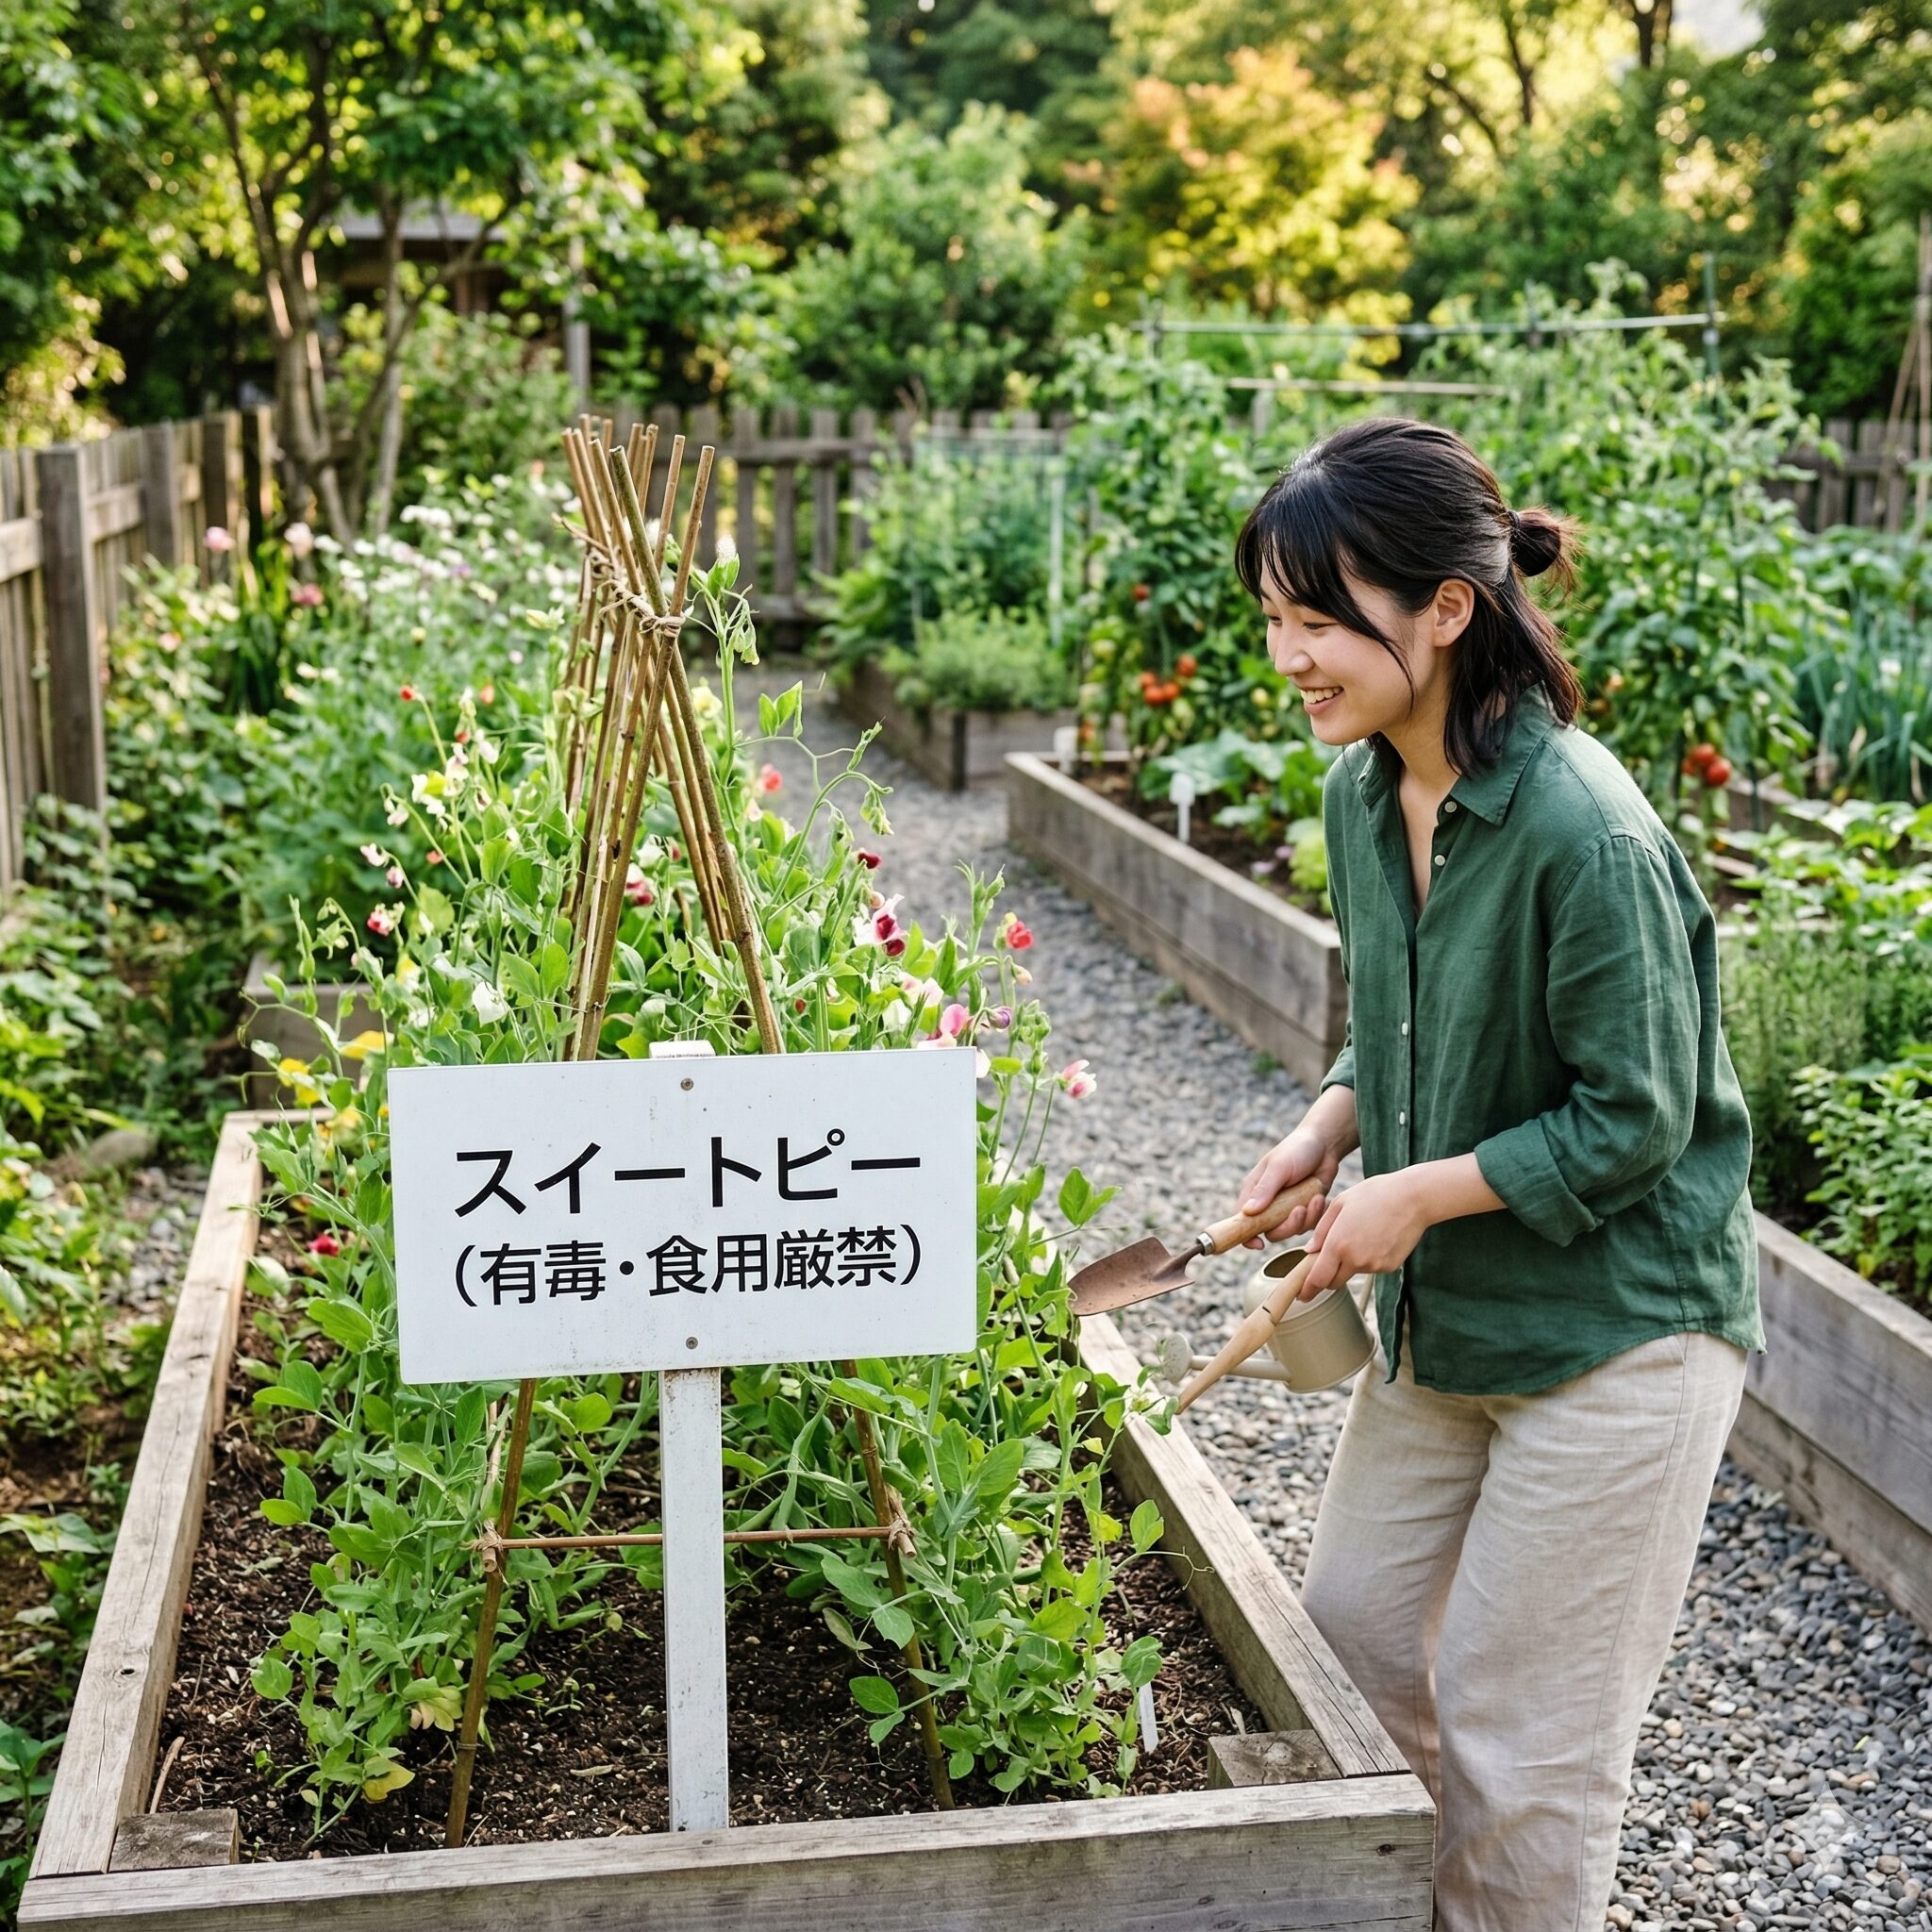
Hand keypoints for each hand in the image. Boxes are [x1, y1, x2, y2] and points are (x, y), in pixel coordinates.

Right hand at [1237, 1125, 1339, 1249]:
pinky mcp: (1304, 1209)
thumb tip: (1248, 1212)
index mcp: (1254, 1191)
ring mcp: (1286, 1208)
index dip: (1245, 1235)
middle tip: (1299, 1209)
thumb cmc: (1297, 1150)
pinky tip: (1319, 1197)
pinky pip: (1308, 1225)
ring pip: (1290, 1230)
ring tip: (1314, 1198)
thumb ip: (1265, 1190)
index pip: (1241, 1219)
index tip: (1258, 1244)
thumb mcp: (1279, 1167)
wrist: (1325, 1145)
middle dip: (1287, 1225)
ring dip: (1305, 1218)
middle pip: (1269, 1231)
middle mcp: (1268, 1203)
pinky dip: (1316, 1214)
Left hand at [1298, 1171, 1431, 1296]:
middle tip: (1327, 1261)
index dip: (1307, 1290)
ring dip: (1350, 1262)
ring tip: (1362, 1233)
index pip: (1317, 1278)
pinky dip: (1368, 1258)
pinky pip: (1371, 1268)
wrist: (1413, 1198)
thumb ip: (1321, 1230)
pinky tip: (1377, 1237)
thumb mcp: (1341, 1203)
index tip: (1302, 1295)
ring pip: (1353, 1272)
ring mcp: (1374, 1265)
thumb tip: (1309, 1251)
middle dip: (1326, 1276)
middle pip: (1333, 1282)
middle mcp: (1355, 1259)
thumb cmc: (1374, 1194)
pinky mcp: (1390, 1267)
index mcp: (1338, 1244)